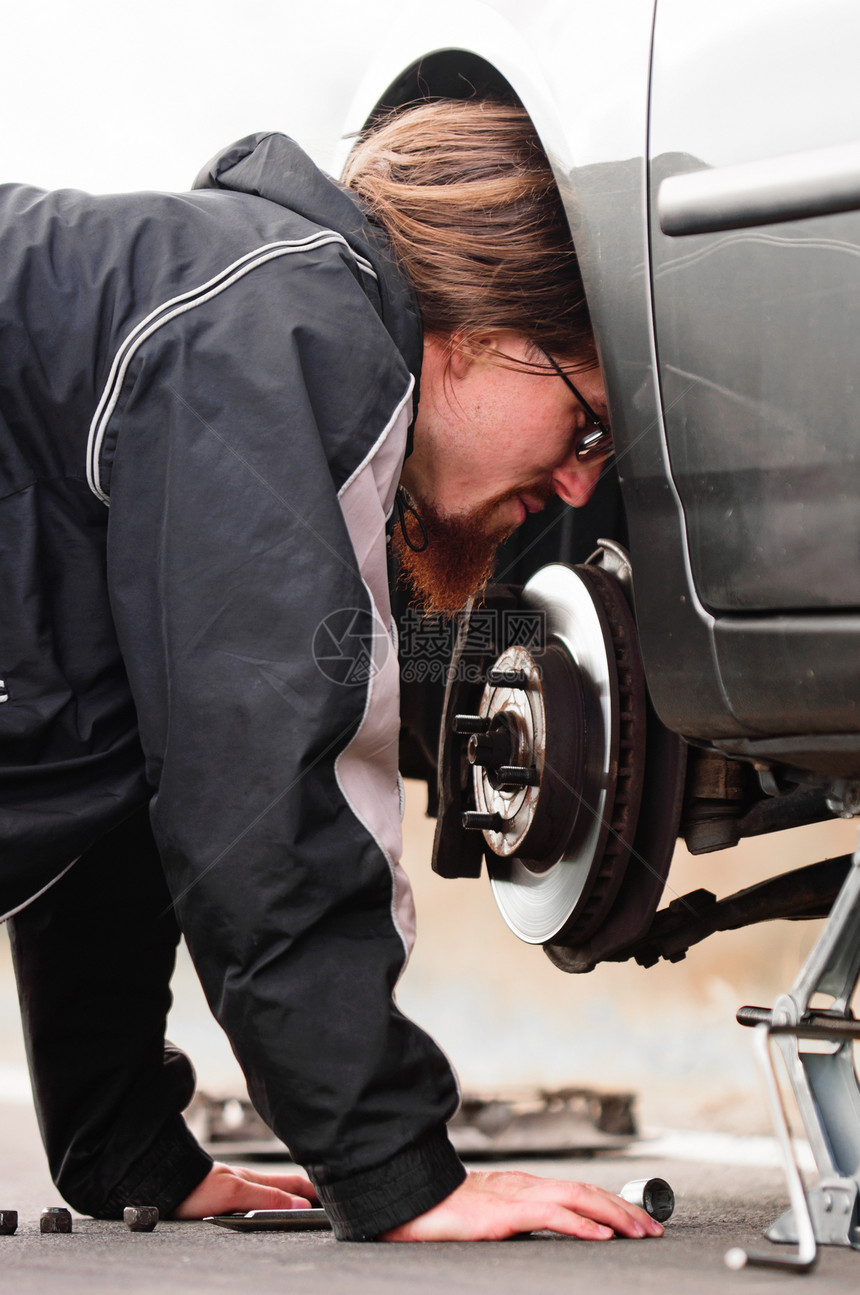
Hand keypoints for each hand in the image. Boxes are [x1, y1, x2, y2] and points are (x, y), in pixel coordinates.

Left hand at [171, 1161, 317, 1218]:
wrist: (163, 1185)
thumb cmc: (195, 1187)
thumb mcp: (234, 1192)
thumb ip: (267, 1199)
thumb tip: (301, 1205)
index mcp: (256, 1179)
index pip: (296, 1184)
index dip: (317, 1190)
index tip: (336, 1197)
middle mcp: (250, 1184)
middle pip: (287, 1189)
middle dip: (308, 1194)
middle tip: (328, 1204)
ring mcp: (237, 1191)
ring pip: (273, 1196)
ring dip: (291, 1200)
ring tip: (308, 1209)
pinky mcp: (224, 1202)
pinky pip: (256, 1205)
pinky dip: (271, 1208)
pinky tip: (271, 1215)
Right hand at [380, 1170, 664, 1241]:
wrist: (409, 1202)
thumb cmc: (443, 1214)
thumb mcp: (489, 1217)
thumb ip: (518, 1220)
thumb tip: (549, 1232)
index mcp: (523, 1187)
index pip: (578, 1191)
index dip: (612, 1204)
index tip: (639, 1221)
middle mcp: (526, 1185)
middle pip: (587, 1192)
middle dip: (625, 1209)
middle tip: (655, 1228)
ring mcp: (516, 1196)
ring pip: (577, 1198)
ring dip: (614, 1215)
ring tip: (641, 1231)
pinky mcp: (504, 1213)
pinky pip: (551, 1216)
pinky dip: (580, 1223)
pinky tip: (601, 1235)